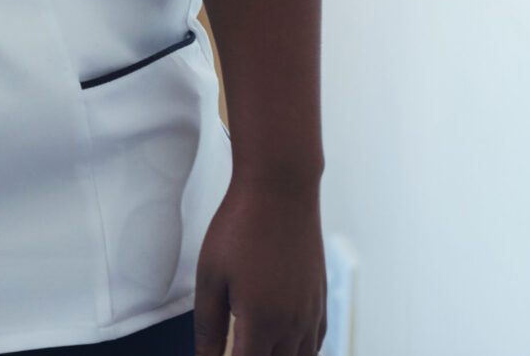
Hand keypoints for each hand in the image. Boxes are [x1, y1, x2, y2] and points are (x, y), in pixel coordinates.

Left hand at [194, 173, 326, 355]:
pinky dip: (299, 352)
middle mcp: (292, 325)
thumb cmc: (239, 229)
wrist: (281, 190)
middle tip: (230, 347)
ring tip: (254, 344)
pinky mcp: (321, 299)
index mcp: (261, 322)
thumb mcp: (210, 276)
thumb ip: (208, 326)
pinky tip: (282, 345)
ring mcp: (311, 313)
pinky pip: (315, 343)